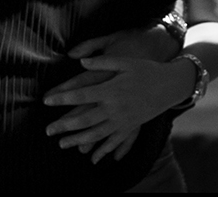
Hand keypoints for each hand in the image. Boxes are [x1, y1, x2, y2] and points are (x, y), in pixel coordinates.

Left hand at [43, 56, 192, 162]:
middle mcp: (115, 108)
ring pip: (96, 134)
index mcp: (111, 89)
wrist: (170, 85)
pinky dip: (102, 150)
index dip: (62, 98)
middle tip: (47, 130)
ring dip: (77, 139)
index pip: (81, 95)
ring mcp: (123, 120)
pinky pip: (114, 142)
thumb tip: (78, 61)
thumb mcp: (124, 61)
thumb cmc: (146, 69)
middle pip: (84, 119)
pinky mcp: (130, 127)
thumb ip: (101, 62)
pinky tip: (92, 157)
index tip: (46, 100)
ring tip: (61, 144)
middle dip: (64, 125)